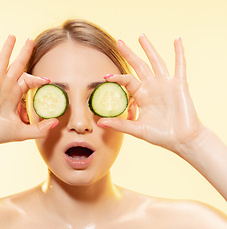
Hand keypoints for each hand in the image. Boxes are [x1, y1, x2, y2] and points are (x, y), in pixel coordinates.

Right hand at [0, 34, 56, 149]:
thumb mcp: (23, 132)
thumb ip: (40, 129)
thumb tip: (56, 123)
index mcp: (14, 95)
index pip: (28, 80)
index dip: (38, 79)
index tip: (47, 80)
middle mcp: (5, 85)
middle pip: (17, 64)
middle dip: (24, 52)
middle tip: (30, 40)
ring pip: (3, 59)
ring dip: (8, 47)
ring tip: (13, 35)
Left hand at [98, 35, 204, 153]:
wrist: (181, 140)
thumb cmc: (160, 135)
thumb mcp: (137, 129)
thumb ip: (120, 124)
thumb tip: (100, 123)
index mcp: (141, 95)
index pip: (127, 80)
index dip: (117, 77)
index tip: (105, 76)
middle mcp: (152, 87)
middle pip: (139, 65)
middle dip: (129, 53)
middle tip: (119, 42)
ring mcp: (165, 84)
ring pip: (156, 62)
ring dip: (149, 49)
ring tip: (141, 36)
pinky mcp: (179, 85)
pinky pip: (180, 65)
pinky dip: (179, 53)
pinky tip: (177, 40)